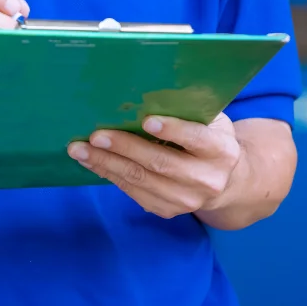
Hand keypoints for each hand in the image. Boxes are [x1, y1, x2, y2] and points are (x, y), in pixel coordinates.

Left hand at [67, 113, 241, 219]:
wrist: (225, 181)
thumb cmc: (209, 136)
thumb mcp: (209, 119)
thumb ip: (186, 109)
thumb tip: (143, 94)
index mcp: (221, 150)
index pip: (197, 139)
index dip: (173, 130)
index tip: (147, 120)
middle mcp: (207, 180)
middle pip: (161, 163)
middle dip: (124, 147)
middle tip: (95, 135)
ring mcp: (188, 200)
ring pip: (142, 181)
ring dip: (107, 164)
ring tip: (81, 150)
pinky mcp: (169, 211)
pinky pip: (135, 193)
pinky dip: (111, 176)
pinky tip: (93, 162)